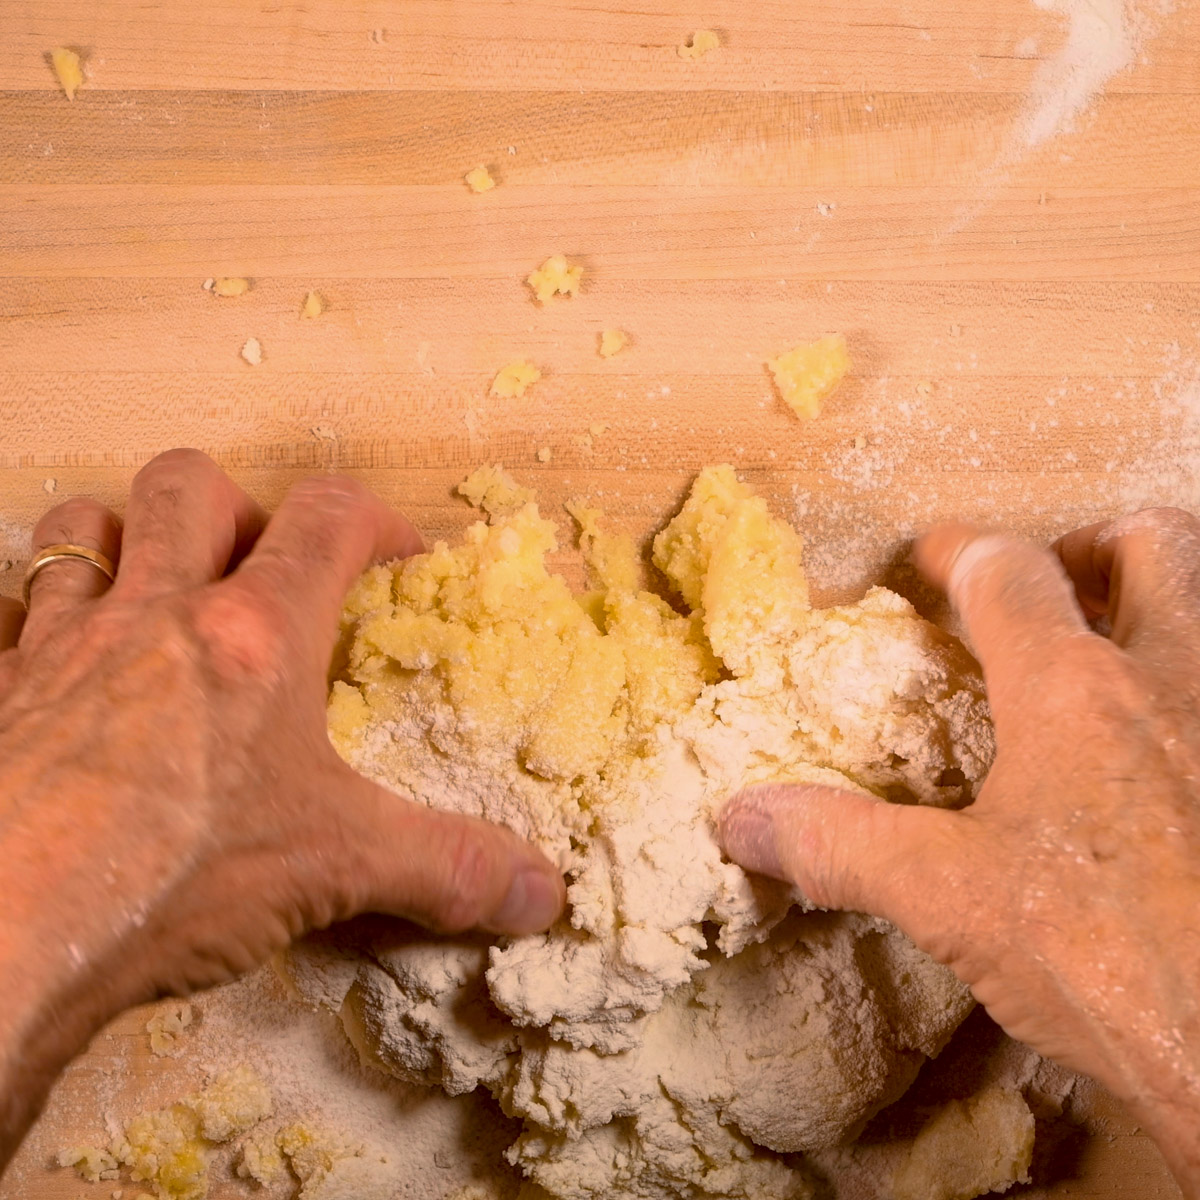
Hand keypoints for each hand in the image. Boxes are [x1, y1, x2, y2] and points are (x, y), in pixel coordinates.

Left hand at [0, 449, 563, 1161]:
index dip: (374, 517)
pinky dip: (41, 618)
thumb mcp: (336, 869)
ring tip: (156, 584)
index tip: (400, 550)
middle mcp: (156, 616)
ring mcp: (61, 646)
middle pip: (188, 485)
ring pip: (82, 526)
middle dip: (236, 502)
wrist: (5, 934)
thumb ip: (447, 870)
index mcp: (255, 637)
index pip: (326, 520)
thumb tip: (545, 892)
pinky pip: (10, 614)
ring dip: (123, 535)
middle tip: (262, 561)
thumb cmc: (175, 877)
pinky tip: (65, 669)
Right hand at [720, 508, 1199, 1195]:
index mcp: (1074, 691)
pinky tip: (1172, 755)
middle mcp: (1175, 680)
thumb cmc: (1114, 960)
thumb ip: (841, 846)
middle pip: (1150, 544)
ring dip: (1167, 602)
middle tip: (1058, 585)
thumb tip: (739, 818)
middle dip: (1094, 545)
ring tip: (1121, 648)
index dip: (958, 551)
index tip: (929, 555)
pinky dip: (1195, 693)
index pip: (1007, 575)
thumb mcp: (952, 902)